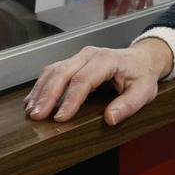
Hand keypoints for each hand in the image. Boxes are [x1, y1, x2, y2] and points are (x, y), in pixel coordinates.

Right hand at [25, 39, 172, 128]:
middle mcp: (88, 55)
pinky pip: (52, 71)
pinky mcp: (72, 62)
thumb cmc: (141, 76)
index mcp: (106, 60)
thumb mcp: (144, 92)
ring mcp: (78, 57)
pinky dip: (41, 86)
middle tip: (37, 116)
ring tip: (31, 111)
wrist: (141, 59)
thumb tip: (110, 119)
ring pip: (53, 71)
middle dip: (47, 95)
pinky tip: (32, 100)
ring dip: (40, 91)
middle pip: (62, 73)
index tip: (60, 118)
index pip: (83, 80)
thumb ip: (129, 105)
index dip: (70, 99)